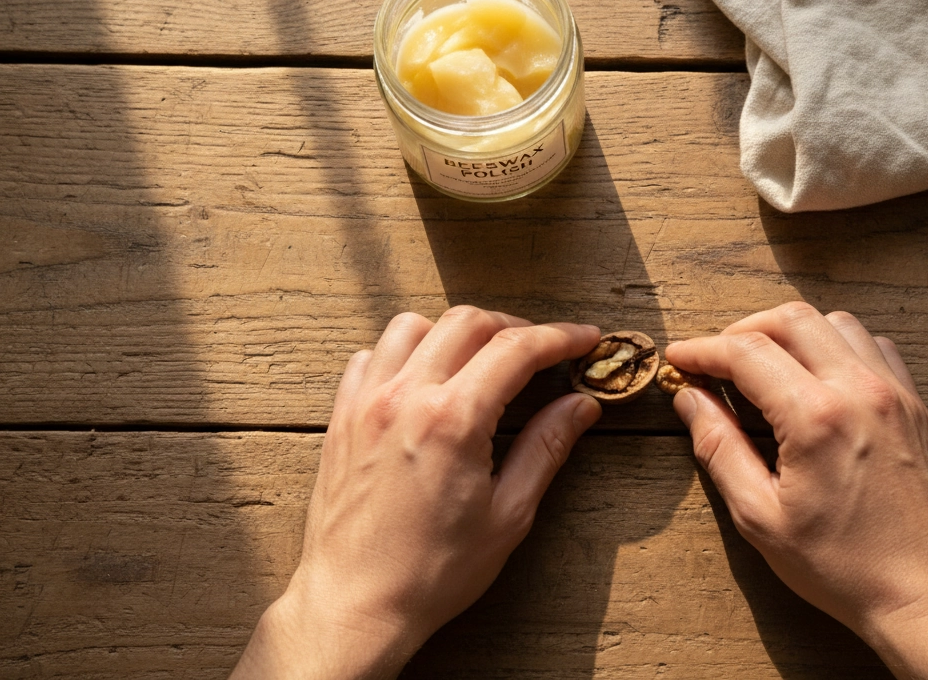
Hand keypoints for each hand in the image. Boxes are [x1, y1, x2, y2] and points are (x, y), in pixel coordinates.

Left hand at [232, 307, 601, 679]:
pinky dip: (404, 352)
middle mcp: (404, 398)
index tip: (585, 339)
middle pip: (467, 322)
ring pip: (413, 325)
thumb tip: (580, 406)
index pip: (517, 349)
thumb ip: (546, 448)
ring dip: (455, 331)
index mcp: (452, 421)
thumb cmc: (431, 573)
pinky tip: (425, 378)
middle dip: (514, 327)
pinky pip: (370, 356)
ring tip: (482, 358)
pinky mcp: (341, 418)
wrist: (355, 606)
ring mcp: (366, 404)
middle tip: (542, 350)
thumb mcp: (508, 515)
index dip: (561, 337)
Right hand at [666, 303, 927, 679]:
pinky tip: (818, 379)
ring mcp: (894, 392)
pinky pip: (872, 346)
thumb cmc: (843, 567)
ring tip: (766, 368)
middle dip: (743, 330)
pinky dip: (836, 347)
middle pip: (791, 319)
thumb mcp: (761, 517)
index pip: (746, 352)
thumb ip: (720, 449)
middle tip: (717, 361)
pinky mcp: (915, 404)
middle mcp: (859, 390)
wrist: (925, 592)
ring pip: (835, 323)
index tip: (680, 358)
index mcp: (816, 418)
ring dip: (792, 333)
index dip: (703, 349)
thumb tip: (691, 400)